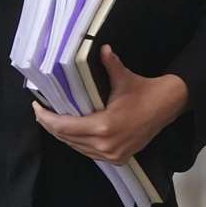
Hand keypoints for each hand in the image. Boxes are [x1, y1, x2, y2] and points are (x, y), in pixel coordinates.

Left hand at [34, 46, 187, 163]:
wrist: (169, 106)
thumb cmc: (145, 91)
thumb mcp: (124, 77)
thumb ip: (109, 64)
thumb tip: (101, 48)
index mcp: (103, 126)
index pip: (64, 127)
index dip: (46, 118)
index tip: (37, 107)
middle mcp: (105, 145)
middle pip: (67, 139)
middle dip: (51, 126)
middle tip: (41, 112)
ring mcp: (112, 155)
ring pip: (76, 147)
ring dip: (63, 135)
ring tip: (53, 120)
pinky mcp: (118, 159)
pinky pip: (89, 153)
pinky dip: (78, 143)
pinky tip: (72, 131)